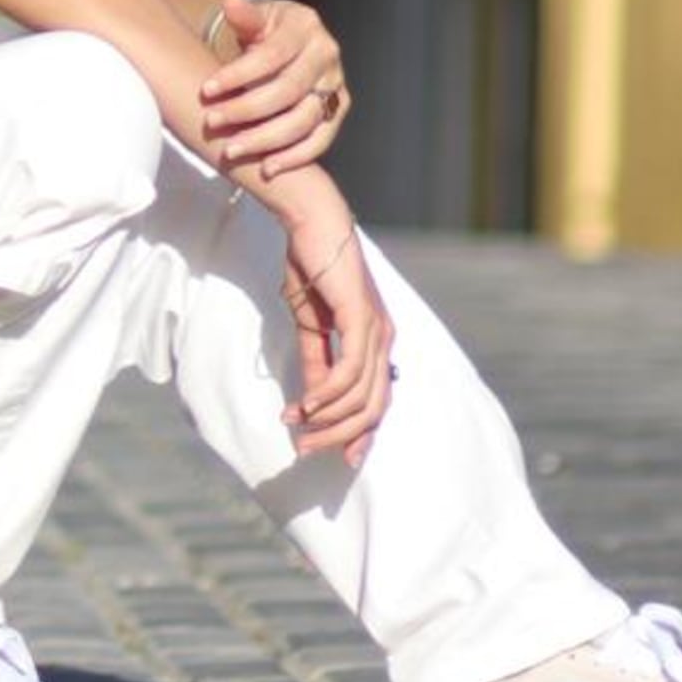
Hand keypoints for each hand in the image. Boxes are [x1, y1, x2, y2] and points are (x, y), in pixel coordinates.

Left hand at [200, 0, 352, 184]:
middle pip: (287, 91)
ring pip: (303, 120)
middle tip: (212, 123)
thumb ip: (243, 15)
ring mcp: (336, 85)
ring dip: (266, 140)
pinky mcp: (337, 111)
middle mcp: (327, 55)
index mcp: (305, 26)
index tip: (206, 90)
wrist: (289, 45)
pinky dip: (295, 157)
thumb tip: (230, 1)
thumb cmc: (266, 32)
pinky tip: (267, 168)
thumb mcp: (255, 19)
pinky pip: (321, 140)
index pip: (271, 55)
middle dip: (246, 110)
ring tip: (232, 150)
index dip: (238, 75)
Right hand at [278, 186, 393, 465]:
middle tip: (306, 448)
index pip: (379, 399)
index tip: (341, 459)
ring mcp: (376, 328)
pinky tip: (304, 405)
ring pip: (360, 395)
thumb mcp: (310, 326)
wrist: (310, 222)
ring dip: (326, 419)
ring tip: (297, 427)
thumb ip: (316, 362)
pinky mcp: (361, 317)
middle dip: (340, 435)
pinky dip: (325, 394)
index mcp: (376, 339)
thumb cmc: (309, 268)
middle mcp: (384, 338)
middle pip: (373, 407)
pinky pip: (348, 371)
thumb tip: (312, 402)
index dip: (363, 432)